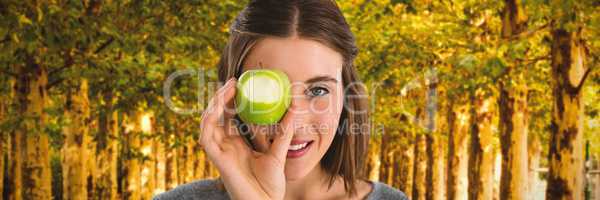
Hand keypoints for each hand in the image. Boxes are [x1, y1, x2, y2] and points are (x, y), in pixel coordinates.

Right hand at [199, 78, 294, 199]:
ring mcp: (220, 152)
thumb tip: (295, 108)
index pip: (229, 117)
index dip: (231, 100)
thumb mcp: (279, 152)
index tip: (241, 83)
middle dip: (222, 97)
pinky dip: (208, 121)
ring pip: (209, 122)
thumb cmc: (270, 185)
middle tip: (233, 80)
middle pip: (217, 116)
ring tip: (227, 89)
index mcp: (237, 144)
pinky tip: (216, 108)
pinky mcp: (217, 160)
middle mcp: (226, 146)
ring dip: (215, 104)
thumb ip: (283, 131)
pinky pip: (206, 137)